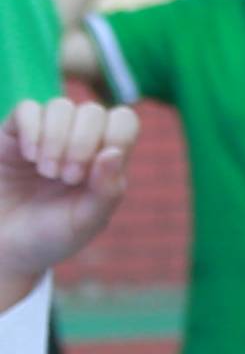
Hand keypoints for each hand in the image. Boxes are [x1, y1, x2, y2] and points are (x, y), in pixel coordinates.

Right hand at [0, 97, 137, 300]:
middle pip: (93, 111)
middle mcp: (77, 141)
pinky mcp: (13, 135)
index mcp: (104, 159)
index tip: (95, 172)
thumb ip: (108, 190)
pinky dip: (31, 130)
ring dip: (57, 139)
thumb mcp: (87, 221)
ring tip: (47, 172)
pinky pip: (27, 109)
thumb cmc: (50, 236)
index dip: (115, 136)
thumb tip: (114, 152)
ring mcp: (45, 135)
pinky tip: (28, 156)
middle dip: (82, 143)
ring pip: (61, 106)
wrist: (5, 248)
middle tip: (66, 178)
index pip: (123, 120)